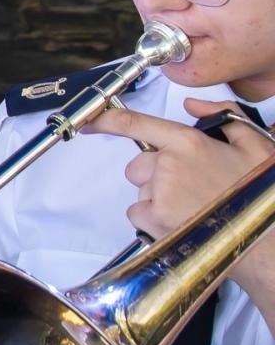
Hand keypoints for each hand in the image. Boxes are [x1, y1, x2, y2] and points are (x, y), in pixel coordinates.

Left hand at [84, 98, 274, 286]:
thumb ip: (221, 116)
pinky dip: (154, 219)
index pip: (134, 124)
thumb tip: (192, 103)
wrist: (266, 240)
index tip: (87, 121)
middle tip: (190, 187)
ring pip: (141, 191)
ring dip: (158, 198)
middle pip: (138, 165)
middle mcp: (168, 165)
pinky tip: (184, 221)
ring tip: (194, 207)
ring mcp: (160, 194)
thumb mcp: (254, 145)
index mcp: (188, 142)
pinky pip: (138, 213)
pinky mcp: (156, 220)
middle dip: (155, 175)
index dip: (105, 120)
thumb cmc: (259, 194)